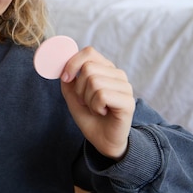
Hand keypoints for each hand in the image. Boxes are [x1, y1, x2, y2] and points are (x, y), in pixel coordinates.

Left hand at [60, 46, 134, 160]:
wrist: (102, 140)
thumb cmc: (90, 117)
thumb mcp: (73, 96)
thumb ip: (68, 80)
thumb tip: (63, 66)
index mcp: (105, 68)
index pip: (89, 52)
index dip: (73, 63)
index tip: (65, 78)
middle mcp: (117, 74)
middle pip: (88, 68)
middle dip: (79, 88)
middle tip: (86, 101)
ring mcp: (125, 87)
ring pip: (94, 81)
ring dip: (88, 99)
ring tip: (95, 108)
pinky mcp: (128, 101)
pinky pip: (102, 95)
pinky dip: (96, 106)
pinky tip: (103, 112)